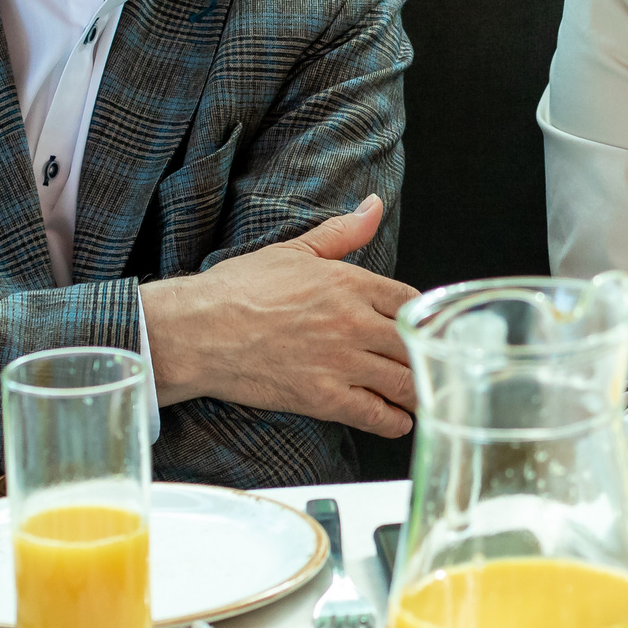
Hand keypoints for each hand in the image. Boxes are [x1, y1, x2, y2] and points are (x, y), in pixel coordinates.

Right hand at [140, 195, 416, 436]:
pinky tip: (399, 420)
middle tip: (429, 365)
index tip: (419, 328)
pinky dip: (394, 421)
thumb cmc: (238, 290)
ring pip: (403, 382)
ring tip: (423, 395)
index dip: (419, 317)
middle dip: (425, 356)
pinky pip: (376, 415)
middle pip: (414, 344)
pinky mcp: (324, 398)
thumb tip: (373, 206)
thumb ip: (342, 232)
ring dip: (418, 391)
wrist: (198, 331)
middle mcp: (354, 323)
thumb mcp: (295, 250)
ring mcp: (341, 362)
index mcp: (350, 283)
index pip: (410, 302)